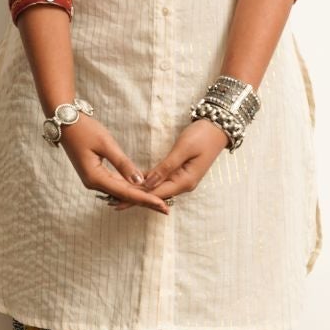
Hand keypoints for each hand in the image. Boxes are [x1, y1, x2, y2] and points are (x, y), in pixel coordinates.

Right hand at [59, 115, 171, 214]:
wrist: (65, 122)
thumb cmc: (85, 130)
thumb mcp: (106, 144)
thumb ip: (123, 163)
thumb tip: (139, 181)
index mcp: (95, 178)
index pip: (126, 193)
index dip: (146, 199)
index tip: (162, 205)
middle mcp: (94, 183)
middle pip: (124, 196)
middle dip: (145, 202)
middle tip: (166, 209)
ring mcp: (94, 180)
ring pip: (121, 192)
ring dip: (139, 196)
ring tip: (158, 203)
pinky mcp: (96, 174)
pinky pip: (116, 184)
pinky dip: (130, 188)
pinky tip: (143, 190)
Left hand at [102, 119, 227, 211]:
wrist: (219, 127)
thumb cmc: (203, 135)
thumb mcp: (183, 149)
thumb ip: (166, 167)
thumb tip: (148, 183)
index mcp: (185, 181)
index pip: (156, 193)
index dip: (136, 198)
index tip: (118, 201)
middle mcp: (183, 184)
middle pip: (154, 194)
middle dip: (134, 198)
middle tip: (111, 202)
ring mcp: (181, 178)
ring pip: (156, 188)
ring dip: (138, 191)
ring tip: (117, 194)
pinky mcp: (179, 172)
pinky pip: (160, 180)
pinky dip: (146, 182)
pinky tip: (133, 183)